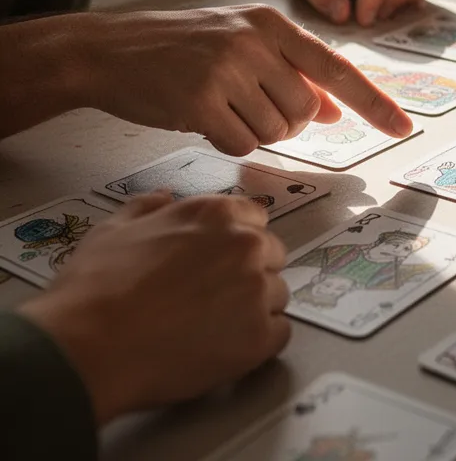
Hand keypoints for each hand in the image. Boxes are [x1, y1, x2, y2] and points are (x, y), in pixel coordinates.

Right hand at [19, 193, 290, 424]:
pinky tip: (224, 347)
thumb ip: (150, 207)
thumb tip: (166, 197)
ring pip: (276, 295)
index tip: (217, 261)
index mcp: (218, 214)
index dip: (236, 242)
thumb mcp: (115, 229)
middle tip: (212, 296)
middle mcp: (247, 246)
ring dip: (255, 308)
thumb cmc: (96, 288)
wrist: (88, 346)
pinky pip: (279, 333)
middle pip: (272, 256)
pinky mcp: (261, 337)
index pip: (255, 220)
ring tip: (212, 326)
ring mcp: (257, 291)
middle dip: (250, 273)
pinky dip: (258, 341)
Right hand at [78, 4, 412, 155]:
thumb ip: (290, 71)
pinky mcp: (199, 100)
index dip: (373, 102)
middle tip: (246, 106)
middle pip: (306, 110)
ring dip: (252, 130)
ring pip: (276, 130)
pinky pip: (241, 144)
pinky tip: (201, 116)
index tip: (403, 126)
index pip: (337, 67)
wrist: (108, 50)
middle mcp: (254, 41)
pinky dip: (227, 140)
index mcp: (271, 23)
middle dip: (285, 121)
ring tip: (219, 104)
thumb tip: (332, 110)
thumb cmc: (179, 50)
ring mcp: (225, 69)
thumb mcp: (240, 44)